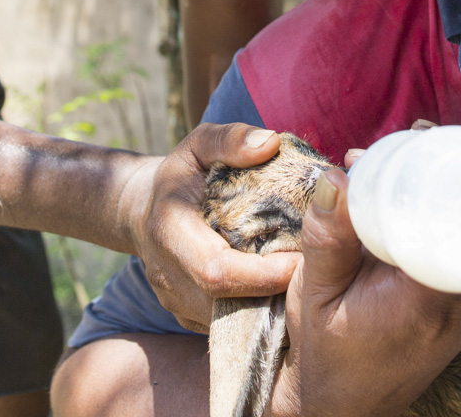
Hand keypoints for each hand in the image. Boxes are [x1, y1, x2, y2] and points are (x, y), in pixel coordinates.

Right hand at [127, 123, 297, 332]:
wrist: (144, 210)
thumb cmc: (182, 173)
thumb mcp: (200, 144)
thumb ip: (230, 139)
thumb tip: (271, 142)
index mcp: (170, 232)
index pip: (216, 271)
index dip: (262, 274)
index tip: (303, 260)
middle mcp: (168, 276)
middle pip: (228, 302)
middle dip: (275, 293)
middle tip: (316, 273)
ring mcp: (177, 303)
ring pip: (232, 319)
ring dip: (270, 304)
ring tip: (304, 282)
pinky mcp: (187, 317)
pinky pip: (229, 321)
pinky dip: (258, 309)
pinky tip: (281, 290)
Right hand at [267, 169, 460, 416]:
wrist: (343, 408)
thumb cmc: (327, 357)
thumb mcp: (315, 296)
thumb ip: (328, 239)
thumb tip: (338, 177)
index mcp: (433, 299)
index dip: (444, 170)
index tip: (417, 137)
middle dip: (434, 174)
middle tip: (388, 150)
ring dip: (434, 197)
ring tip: (389, 169)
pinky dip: (436, 223)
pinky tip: (405, 205)